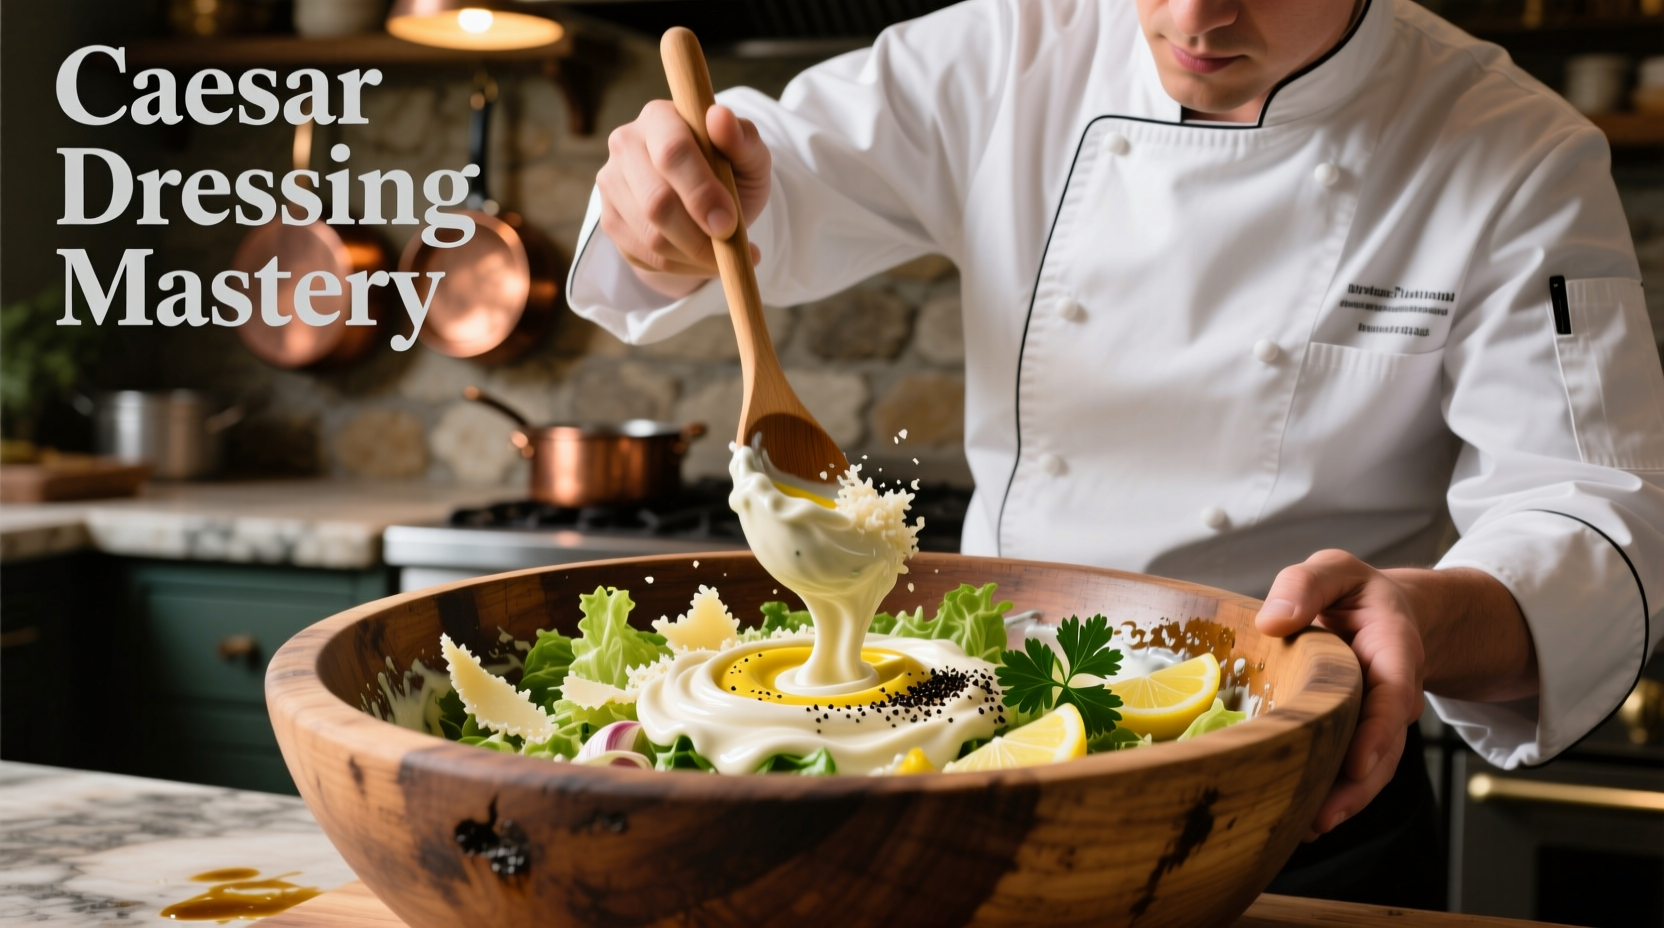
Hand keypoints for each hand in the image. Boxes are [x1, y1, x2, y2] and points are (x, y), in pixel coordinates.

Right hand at [597, 101, 771, 297]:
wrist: (707, 200)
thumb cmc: (731, 171)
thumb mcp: (749, 156)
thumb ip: (743, 139)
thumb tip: (721, 118)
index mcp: (660, 117)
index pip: (672, 153)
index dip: (700, 193)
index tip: (728, 223)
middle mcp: (625, 144)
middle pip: (656, 202)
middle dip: (699, 236)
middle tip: (731, 247)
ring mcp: (611, 183)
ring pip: (651, 236)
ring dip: (694, 256)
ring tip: (724, 256)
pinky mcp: (609, 219)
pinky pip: (644, 257)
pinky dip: (681, 267)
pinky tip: (703, 260)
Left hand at [1255, 550, 1425, 839]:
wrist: (1383, 614)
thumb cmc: (1354, 594)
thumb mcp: (1334, 571)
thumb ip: (1307, 585)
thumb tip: (1273, 620)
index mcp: (1394, 650)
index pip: (1394, 696)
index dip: (1378, 733)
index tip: (1356, 764)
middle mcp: (1392, 694)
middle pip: (1384, 747)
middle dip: (1356, 786)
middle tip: (1321, 817)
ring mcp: (1377, 722)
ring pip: (1370, 769)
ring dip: (1342, 801)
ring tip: (1306, 829)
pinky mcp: (1356, 737)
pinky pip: (1350, 770)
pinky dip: (1331, 795)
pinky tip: (1298, 820)